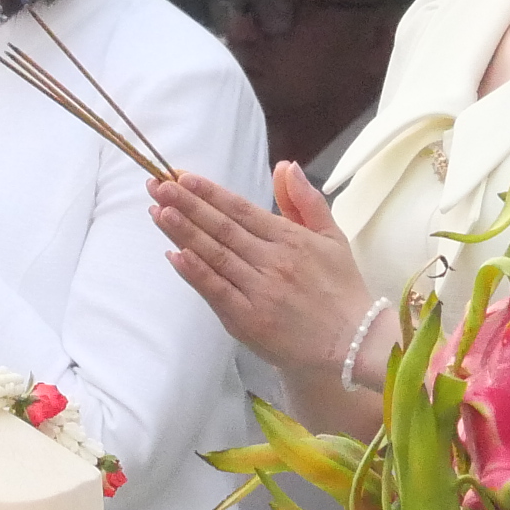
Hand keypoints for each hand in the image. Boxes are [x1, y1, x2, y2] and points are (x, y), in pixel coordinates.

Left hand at [154, 163, 376, 390]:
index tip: (182, 176)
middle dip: (186, 204)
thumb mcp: (333, 237)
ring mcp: (259, 291)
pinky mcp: (248, 320)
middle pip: (222, 228)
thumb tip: (286, 165)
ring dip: (183, 232)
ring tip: (158, 211)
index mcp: (291, 239)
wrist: (353, 343)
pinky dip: (194, 273)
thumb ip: (306, 201)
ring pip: (215, 255)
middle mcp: (273, 261)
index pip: (242, 210)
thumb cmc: (341, 289)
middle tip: (157, 185)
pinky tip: (174, 255)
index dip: (210, 193)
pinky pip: (216, 291)